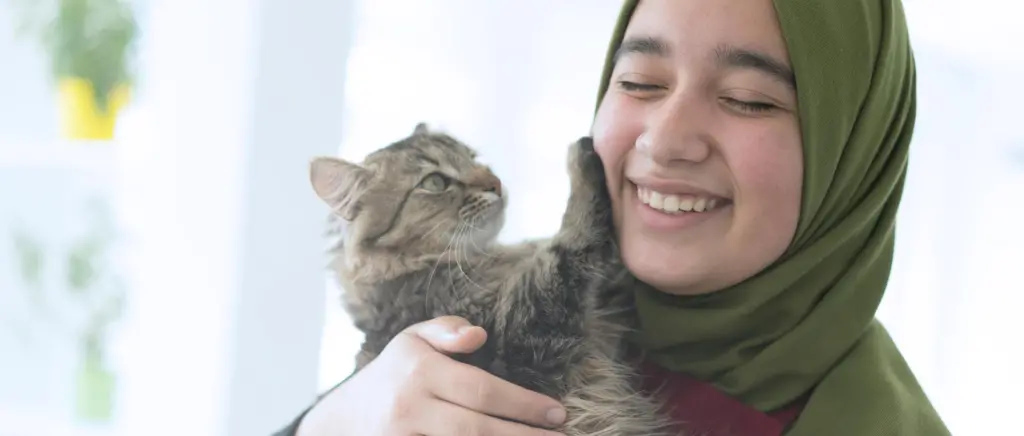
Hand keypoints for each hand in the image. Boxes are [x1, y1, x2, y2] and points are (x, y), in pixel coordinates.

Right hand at [296, 316, 567, 435]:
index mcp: (418, 368)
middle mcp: (409, 405)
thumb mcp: (411, 340)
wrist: (341, 421)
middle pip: (477, 427)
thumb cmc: (391, 375)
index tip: (557, 412)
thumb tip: (479, 334)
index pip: (481, 389)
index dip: (523, 404)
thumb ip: (444, 330)